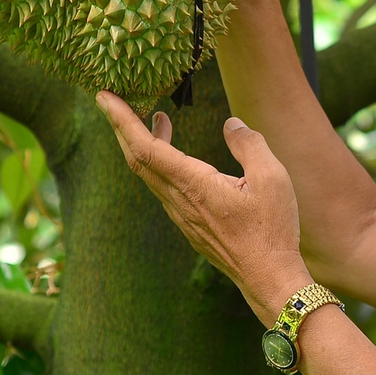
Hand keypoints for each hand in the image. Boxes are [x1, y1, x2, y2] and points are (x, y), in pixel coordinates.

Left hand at [97, 92, 311, 324]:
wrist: (268, 278)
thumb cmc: (272, 230)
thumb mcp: (272, 177)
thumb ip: (249, 145)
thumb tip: (232, 125)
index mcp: (193, 185)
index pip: (145, 147)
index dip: (121, 120)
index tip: (103, 97)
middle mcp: (179, 201)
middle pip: (137, 159)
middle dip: (123, 126)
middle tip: (116, 99)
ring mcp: (182, 216)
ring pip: (150, 174)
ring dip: (144, 143)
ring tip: (155, 118)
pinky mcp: (190, 225)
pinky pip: (164, 188)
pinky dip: (159, 163)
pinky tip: (176, 157)